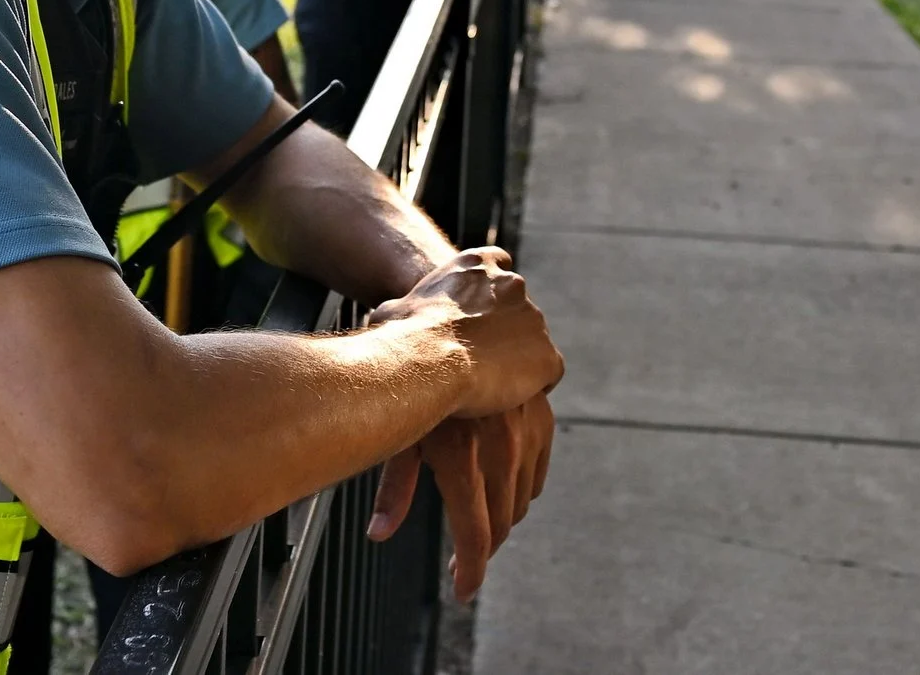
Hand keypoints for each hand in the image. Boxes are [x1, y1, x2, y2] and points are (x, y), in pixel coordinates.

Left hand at [366, 395, 554, 598]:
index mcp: (462, 455)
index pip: (475, 532)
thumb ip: (393, 489)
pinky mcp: (541, 416)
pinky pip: (538, 471)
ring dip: (502, 519)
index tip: (463, 591)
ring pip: (522, 499)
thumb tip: (378, 534)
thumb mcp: (401, 434)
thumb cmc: (412, 382)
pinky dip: (522, 488)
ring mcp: (525, 430)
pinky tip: (504, 490)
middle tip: (465, 562)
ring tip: (480, 525)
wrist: (452, 328)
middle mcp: (499, 446)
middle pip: (501, 523)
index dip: (470, 570)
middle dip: (482, 549)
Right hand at [368, 248, 562, 418]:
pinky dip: (534, 384)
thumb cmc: (404, 335)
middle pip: (517, 306)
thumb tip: (388, 318)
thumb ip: (403, 309)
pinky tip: (511, 400)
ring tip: (492, 384)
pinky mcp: (547, 356)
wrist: (429, 360)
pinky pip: (548, 371)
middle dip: (504, 327)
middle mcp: (513, 285)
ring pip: (531, 341)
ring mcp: (534, 320)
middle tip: (481, 356)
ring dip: (517, 357)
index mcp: (478, 265)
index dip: (489, 292)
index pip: (497, 264)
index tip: (479, 314)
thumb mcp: (393, 310)